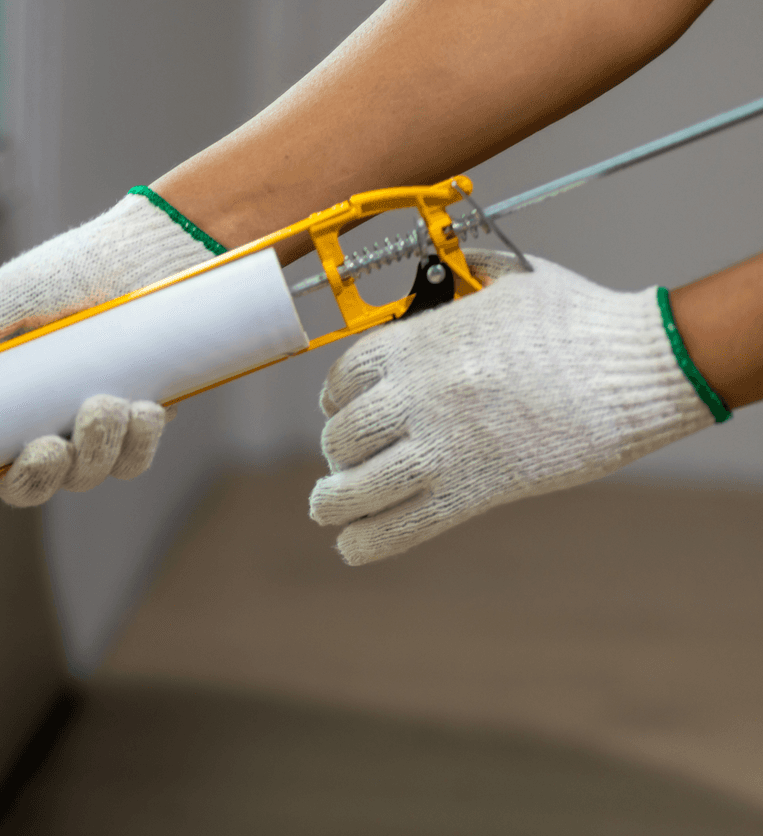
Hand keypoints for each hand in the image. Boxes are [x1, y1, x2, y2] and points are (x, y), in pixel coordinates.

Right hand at [0, 189, 217, 536]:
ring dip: (92, 452)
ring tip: (105, 403)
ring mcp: (84, 432)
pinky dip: (135, 445)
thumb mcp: (4, 297)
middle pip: (23, 488)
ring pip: (81, 478)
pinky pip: (131, 462)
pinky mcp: (134, 427)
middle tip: (48, 446)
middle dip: (35, 479)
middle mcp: (32, 428)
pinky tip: (141, 408)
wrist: (145, 253)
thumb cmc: (67, 273)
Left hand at [310, 252, 722, 563]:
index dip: (334, 399)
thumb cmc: (581, 320)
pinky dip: (370, 539)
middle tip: (345, 462)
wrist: (637, 366)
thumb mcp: (513, 277)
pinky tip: (352, 545)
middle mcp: (417, 394)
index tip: (336, 411)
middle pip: (344, 435)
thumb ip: (469, 272)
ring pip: (361, 485)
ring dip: (335, 501)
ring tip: (327, 508)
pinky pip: (404, 524)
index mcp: (418, 342)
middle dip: (338, 452)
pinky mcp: (475, 488)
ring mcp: (443, 445)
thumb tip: (450, 265)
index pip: (343, 378)